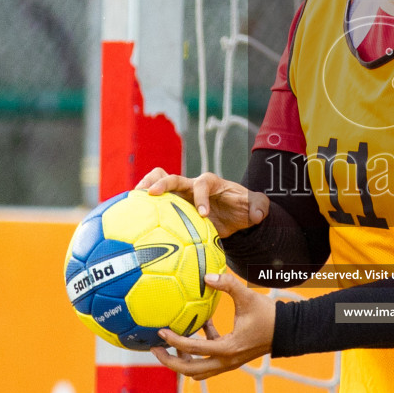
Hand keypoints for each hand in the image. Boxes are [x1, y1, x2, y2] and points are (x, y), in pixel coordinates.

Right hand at [135, 167, 270, 237]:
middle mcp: (193, 184)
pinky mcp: (173, 203)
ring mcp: (181, 193)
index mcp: (212, 183)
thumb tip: (257, 215)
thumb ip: (260, 208)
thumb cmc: (244, 208)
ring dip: (146, 187)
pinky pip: (156, 200)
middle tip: (151, 195)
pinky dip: (144, 204)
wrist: (234, 213)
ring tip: (134, 200)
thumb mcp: (257, 207)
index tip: (203, 215)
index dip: (201, 197)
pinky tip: (133, 216)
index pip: (203, 184)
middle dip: (162, 183)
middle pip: (174, 176)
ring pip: (159, 181)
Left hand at [152, 272, 275, 379]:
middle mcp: (226, 361)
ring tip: (170, 344)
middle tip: (154, 349)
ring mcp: (228, 363)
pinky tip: (200, 325)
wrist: (288, 331)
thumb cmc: (269, 315)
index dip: (175, 342)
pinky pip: (208, 359)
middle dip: (170, 362)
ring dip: (183, 360)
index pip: (194, 349)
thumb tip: (206, 277)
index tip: (161, 332)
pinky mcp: (231, 358)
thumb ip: (228, 285)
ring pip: (198, 370)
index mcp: (228, 349)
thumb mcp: (248, 298)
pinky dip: (198, 349)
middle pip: (190, 370)